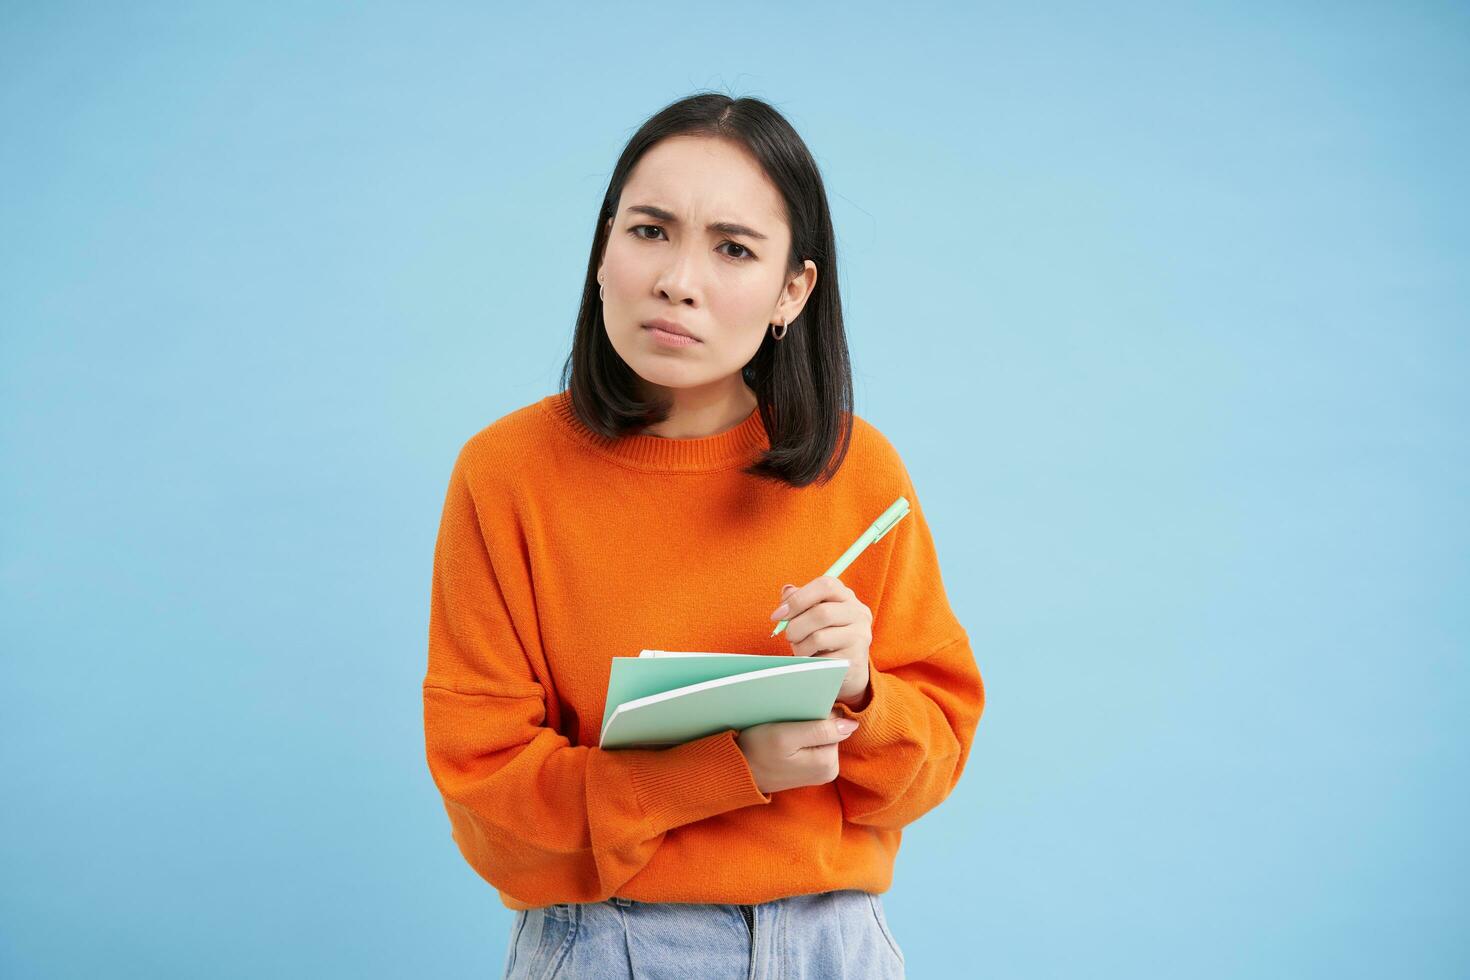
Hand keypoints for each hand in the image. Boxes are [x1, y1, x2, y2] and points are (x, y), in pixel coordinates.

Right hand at [736, 708, 859, 793]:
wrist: (737, 771)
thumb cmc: (757, 752)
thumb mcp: (785, 736)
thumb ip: (820, 730)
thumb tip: (852, 725)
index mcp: (828, 763)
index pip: (835, 724)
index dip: (816, 713)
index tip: (797, 714)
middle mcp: (829, 771)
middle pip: (829, 731)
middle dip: (811, 722)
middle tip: (787, 722)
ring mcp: (818, 772)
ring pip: (819, 736)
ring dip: (804, 729)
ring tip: (783, 730)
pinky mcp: (808, 770)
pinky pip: (810, 745)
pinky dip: (799, 738)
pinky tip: (783, 738)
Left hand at [771, 576, 872, 708]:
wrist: (848, 667)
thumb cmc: (826, 635)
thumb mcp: (813, 613)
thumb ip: (800, 599)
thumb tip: (787, 593)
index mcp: (846, 596)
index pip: (825, 585)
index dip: (798, 599)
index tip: (779, 615)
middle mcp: (858, 613)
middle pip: (821, 613)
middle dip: (795, 626)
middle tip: (788, 636)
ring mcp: (860, 636)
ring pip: (819, 637)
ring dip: (800, 646)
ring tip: (800, 649)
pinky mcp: (855, 659)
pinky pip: (822, 659)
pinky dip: (810, 661)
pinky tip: (812, 660)